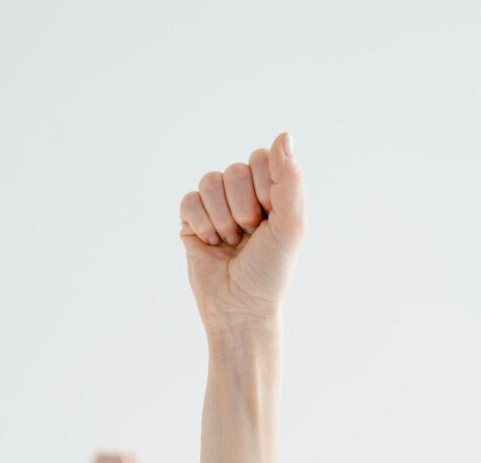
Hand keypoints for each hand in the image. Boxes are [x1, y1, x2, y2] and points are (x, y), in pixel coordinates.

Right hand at [178, 132, 304, 335]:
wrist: (239, 307)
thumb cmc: (270, 271)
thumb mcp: (291, 225)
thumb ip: (290, 180)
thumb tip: (284, 135)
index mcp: (272, 192)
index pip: (262, 159)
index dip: (265, 188)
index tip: (271, 218)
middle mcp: (244, 195)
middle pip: (234, 171)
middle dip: (242, 208)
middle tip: (249, 235)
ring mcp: (216, 206)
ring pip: (209, 182)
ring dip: (221, 218)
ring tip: (230, 241)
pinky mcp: (191, 220)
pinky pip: (189, 201)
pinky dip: (201, 224)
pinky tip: (210, 243)